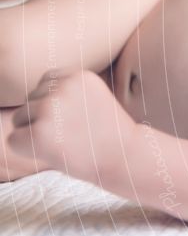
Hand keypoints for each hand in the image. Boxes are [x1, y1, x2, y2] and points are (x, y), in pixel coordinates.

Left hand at [7, 69, 138, 184]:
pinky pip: (13, 140)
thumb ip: (67, 91)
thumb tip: (33, 94)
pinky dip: (26, 150)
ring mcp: (50, 109)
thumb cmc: (109, 134)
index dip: (56, 103)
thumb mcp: (94, 98)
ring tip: (65, 143)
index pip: (46, 82)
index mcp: (79, 76)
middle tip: (74, 134)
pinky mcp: (38, 133)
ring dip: (35, 133)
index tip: (77, 119)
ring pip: (19, 119)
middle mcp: (63, 87)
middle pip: (30, 100)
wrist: (126, 159)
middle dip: (44, 118)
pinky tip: (54, 153)